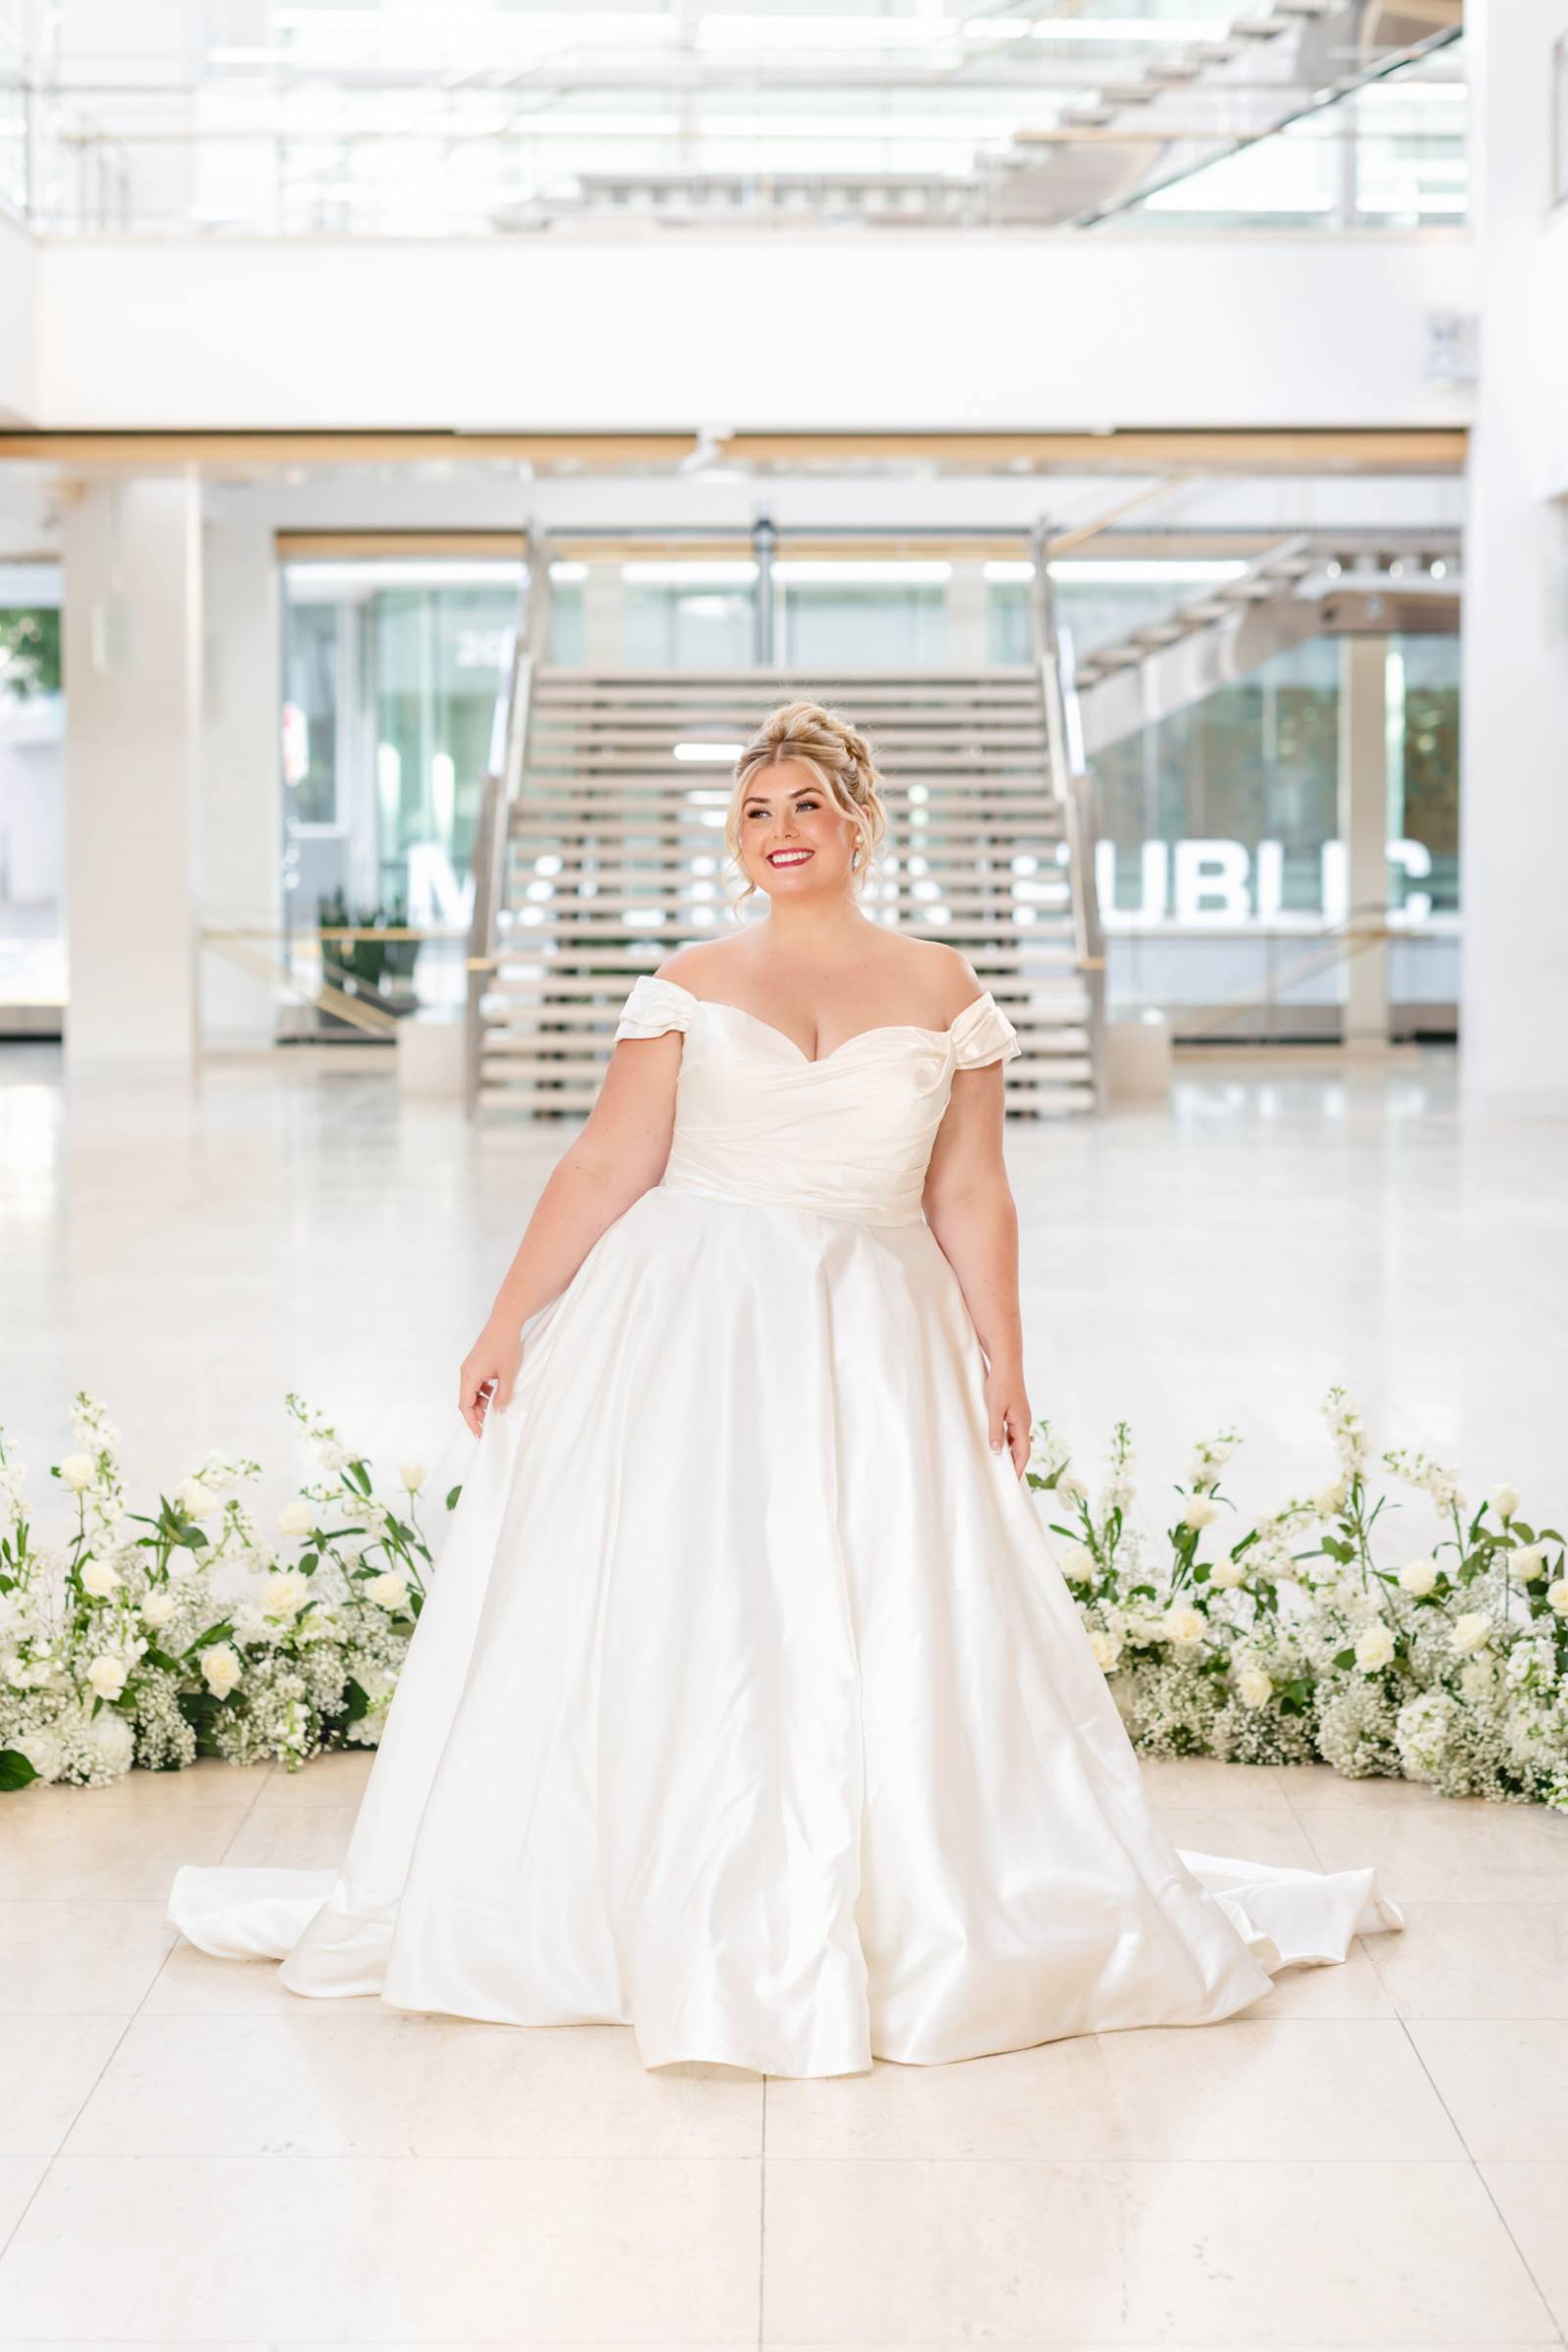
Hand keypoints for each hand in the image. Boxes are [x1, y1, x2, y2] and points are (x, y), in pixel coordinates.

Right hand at [458, 1321, 522, 1436]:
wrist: (505, 1322)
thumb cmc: (506, 1345)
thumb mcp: (508, 1374)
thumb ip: (503, 1395)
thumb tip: (498, 1411)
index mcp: (469, 1376)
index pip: (465, 1405)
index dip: (472, 1421)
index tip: (480, 1433)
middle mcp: (465, 1372)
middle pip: (466, 1400)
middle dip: (476, 1414)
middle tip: (488, 1425)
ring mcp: (469, 1367)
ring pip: (471, 1392)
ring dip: (480, 1403)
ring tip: (494, 1409)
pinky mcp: (475, 1363)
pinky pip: (475, 1383)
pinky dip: (483, 1392)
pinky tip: (495, 1394)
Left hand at [984, 1361, 1031, 1477]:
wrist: (1007, 1365)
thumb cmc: (1000, 1385)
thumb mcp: (994, 1409)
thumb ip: (995, 1431)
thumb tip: (996, 1451)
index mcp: (1022, 1424)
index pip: (1023, 1452)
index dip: (1018, 1468)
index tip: (1012, 1482)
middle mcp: (1024, 1422)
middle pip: (1022, 1449)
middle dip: (1015, 1464)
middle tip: (1006, 1479)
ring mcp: (1021, 1417)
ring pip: (1017, 1440)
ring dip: (1011, 1453)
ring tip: (1001, 1466)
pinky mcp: (1015, 1411)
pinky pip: (1013, 1432)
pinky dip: (1008, 1442)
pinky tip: (999, 1445)